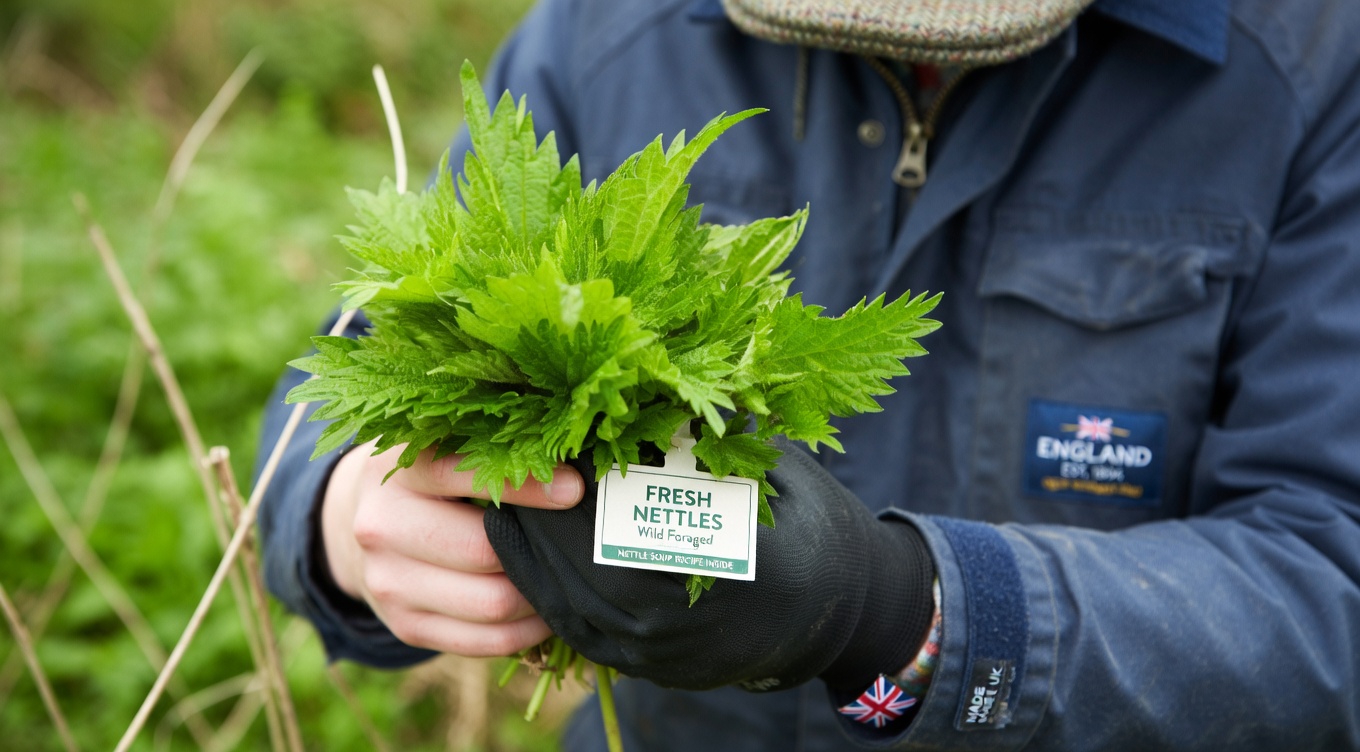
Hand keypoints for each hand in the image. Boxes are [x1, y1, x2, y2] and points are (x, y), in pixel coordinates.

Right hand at [320, 442, 583, 656]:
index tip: (573, 490)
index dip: (524, 486)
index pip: (460, 475)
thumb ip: (496, 455)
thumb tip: (571, 477)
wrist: (367, 521)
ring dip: (538, 596)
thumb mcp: (447, 450)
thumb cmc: (432, 479)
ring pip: (489, 604)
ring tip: (563, 578)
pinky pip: (484, 642)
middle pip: (481, 551)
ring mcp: (388, 583)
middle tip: (575, 541)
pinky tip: (543, 610)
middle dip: (536, 550)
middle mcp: (381, 528)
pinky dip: (526, 631)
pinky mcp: (404, 626)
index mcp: (397, 472)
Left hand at [483, 438, 935, 691]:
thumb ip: (696, 430)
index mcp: (723, 564)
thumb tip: (620, 372)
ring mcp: (663, 654)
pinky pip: (574, 629)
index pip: (614, 526)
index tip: (539, 439)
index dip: (566, 486)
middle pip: (580, 566)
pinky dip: (541, 585)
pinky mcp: (647, 668)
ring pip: (567, 603)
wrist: (836, 605)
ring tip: (500, 498)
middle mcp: (687, 622)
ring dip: (526, 550)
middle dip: (535, 515)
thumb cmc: (801, 515)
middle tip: (502, 463)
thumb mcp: (761, 462)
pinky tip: (520, 546)